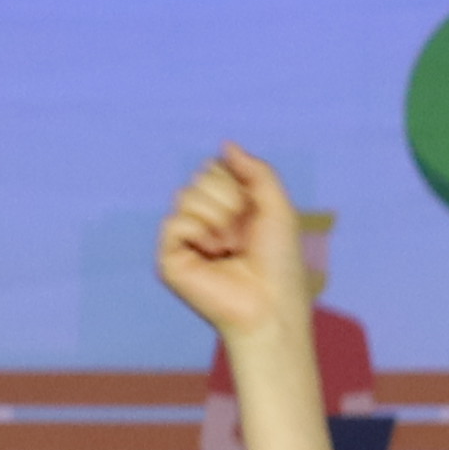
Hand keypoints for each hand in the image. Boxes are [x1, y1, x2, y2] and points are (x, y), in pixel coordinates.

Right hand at [156, 147, 319, 351]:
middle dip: (230, 201)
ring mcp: (185, 238)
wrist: (271, 305)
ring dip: (218, 219)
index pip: (215, 169)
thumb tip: (226, 144)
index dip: (238, 186)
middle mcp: (204, 220)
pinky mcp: (169, 257)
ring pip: (186, 195)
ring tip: (229, 248)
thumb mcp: (277, 208)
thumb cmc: (280, 264)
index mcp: (227, 208)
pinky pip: (174, 221)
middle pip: (201, 177)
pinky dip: (199, 233)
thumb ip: (256, 171)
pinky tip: (212, 255)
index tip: (254, 215)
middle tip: (243, 236)